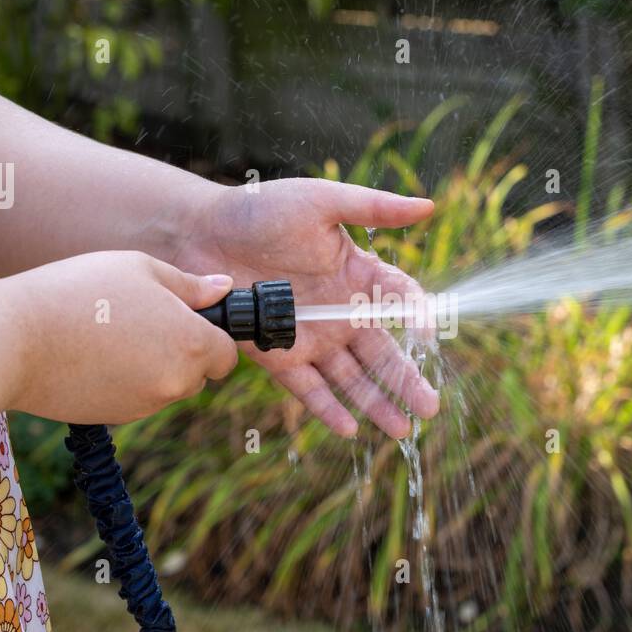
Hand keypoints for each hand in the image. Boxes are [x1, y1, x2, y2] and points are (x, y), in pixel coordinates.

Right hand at [9, 251, 237, 423]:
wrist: (13, 342)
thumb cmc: (78, 293)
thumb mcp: (139, 269)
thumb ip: (189, 284)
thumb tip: (223, 288)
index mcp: (192, 344)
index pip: (226, 356)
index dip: (211, 337)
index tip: (186, 321)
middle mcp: (176, 383)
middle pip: (197, 374)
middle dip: (180, 352)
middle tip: (138, 320)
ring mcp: (145, 406)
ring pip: (164, 386)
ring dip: (150, 366)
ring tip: (108, 333)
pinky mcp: (114, 419)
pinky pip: (134, 399)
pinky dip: (123, 382)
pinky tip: (92, 356)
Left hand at [182, 180, 440, 437]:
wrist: (200, 233)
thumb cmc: (261, 209)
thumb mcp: (322, 201)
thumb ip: (375, 207)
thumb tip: (428, 206)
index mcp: (357, 274)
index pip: (400, 300)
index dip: (416, 317)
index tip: (426, 333)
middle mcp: (340, 311)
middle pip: (383, 352)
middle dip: (407, 381)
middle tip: (430, 407)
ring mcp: (312, 336)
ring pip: (352, 378)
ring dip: (377, 404)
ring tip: (400, 430)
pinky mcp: (279, 355)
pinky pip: (308, 388)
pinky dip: (328, 409)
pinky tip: (351, 430)